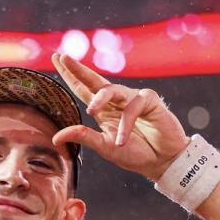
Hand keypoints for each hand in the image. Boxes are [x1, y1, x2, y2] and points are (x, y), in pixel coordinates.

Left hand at [50, 53, 189, 180]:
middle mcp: (116, 101)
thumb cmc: (135, 154)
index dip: (70, 75)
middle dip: (78, 69)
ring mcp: (132, 98)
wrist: (163, 161)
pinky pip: (133, 106)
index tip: (56, 58)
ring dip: (99, 99)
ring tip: (90, 111)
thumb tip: (55, 138)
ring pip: (112, 90)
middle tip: (63, 58)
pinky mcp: (150, 101)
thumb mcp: (105, 148)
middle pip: (94, 81)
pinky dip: (126, 123)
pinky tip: (122, 139)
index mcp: (103, 110)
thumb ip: (84, 139)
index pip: (83, 89)